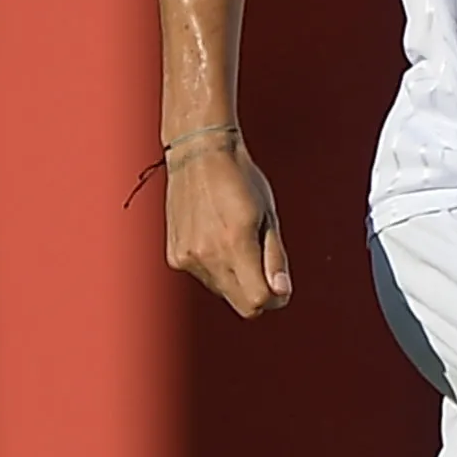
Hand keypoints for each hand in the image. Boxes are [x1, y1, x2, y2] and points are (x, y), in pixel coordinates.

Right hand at [163, 138, 294, 315]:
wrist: (199, 153)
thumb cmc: (241, 180)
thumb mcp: (269, 215)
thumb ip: (275, 258)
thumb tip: (281, 293)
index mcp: (235, 243)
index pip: (257, 302)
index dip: (275, 298)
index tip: (280, 284)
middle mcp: (207, 255)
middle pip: (240, 303)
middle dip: (258, 292)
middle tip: (264, 263)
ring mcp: (187, 257)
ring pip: (223, 291)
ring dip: (235, 278)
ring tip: (235, 238)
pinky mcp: (175, 256)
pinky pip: (204, 276)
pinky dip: (215, 267)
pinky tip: (215, 236)